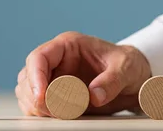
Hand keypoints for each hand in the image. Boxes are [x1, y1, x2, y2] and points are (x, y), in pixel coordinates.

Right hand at [15, 31, 150, 115]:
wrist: (134, 78)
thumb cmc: (128, 65)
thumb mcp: (127, 68)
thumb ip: (112, 81)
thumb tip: (94, 96)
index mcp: (68, 46)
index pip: (39, 57)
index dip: (36, 77)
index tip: (42, 97)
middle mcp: (55, 61)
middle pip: (28, 78)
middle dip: (37, 97)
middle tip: (59, 111)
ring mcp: (53, 79)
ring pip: (28, 93)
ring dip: (39, 108)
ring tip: (64, 114)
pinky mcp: (55, 96)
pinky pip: (38, 106)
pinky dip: (43, 115)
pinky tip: (61, 117)